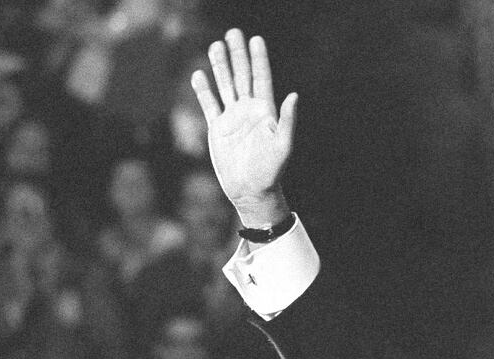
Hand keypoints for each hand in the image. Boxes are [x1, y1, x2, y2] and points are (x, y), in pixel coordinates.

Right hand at [190, 29, 297, 226]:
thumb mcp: (283, 145)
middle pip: (242, 76)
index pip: (261, 78)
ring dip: (220, 66)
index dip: (259, 59)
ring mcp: (232, 117)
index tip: (256, 39)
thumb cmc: (271, 170)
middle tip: (233, 32)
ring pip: (225, 86)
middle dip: (238, 55)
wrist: (251, 190)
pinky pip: (209, 104)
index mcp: (265, 111)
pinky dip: (203, 90)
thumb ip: (287, 119)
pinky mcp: (217, 128)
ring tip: (215, 46)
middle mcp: (248, 110)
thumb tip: (294, 95)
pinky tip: (199, 75)